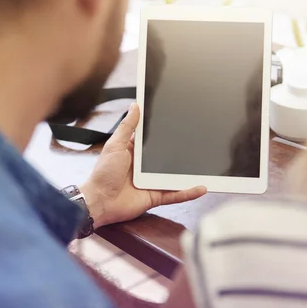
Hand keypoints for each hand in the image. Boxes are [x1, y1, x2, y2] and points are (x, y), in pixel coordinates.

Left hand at [81, 104, 206, 228]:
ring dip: (189, 173)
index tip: (178, 119)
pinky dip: (187, 192)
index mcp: (134, 152)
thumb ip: (127, 127)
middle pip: (166, 156)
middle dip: (181, 150)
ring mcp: (151, 182)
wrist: (99, 202)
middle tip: (199, 141)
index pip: (152, 138)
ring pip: (174, 176)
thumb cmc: (103, 173)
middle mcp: (144, 166)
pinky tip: (200, 188)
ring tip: (207, 165)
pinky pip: (174, 194)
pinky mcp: (155, 197)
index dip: (164, 129)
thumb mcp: (115, 145)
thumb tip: (135, 106)